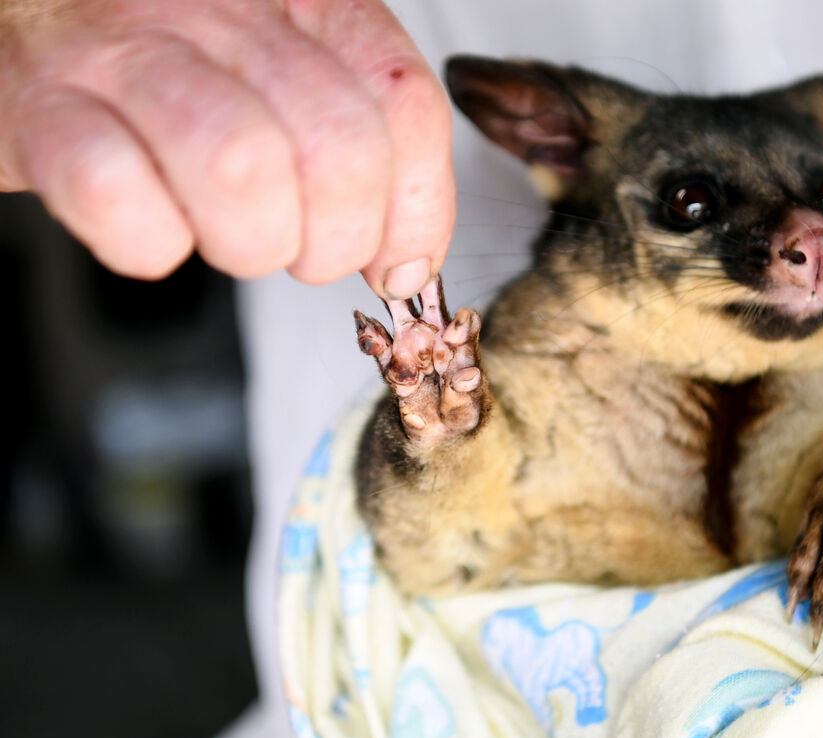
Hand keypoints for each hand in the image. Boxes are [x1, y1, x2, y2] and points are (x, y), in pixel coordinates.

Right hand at [0, 0, 454, 297]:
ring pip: (241, 171)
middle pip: (337, 150)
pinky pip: (119, 198)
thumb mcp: (284, 69)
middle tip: (303, 251)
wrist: (28, 15)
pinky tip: (153, 228)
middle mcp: (221, 12)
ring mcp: (126, 53)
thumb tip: (408, 259)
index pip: (404, 107)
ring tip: (230, 236)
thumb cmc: (173, 60)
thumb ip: (360, 141)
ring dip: (252, 243)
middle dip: (336, 241)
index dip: (419, 209)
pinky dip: (150, 245)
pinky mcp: (44, 107)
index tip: (401, 262)